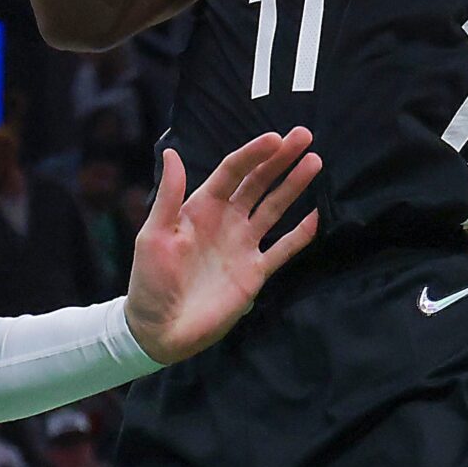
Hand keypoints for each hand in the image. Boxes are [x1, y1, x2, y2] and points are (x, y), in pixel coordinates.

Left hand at [125, 128, 322, 364]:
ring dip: (294, 185)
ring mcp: (243, 245)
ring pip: (275, 208)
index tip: (276, 138)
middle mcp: (227, 220)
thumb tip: (172, 152)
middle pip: (259, 183)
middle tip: (305, 136)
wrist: (159, 330)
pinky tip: (317, 216)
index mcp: (202, 207)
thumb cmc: (149, 280)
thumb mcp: (153, 235)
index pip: (233, 172)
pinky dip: (301, 234)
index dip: (254, 154)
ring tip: (315, 162)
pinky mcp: (255, 272)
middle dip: (281, 159)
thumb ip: (169, 196)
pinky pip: (283, 249)